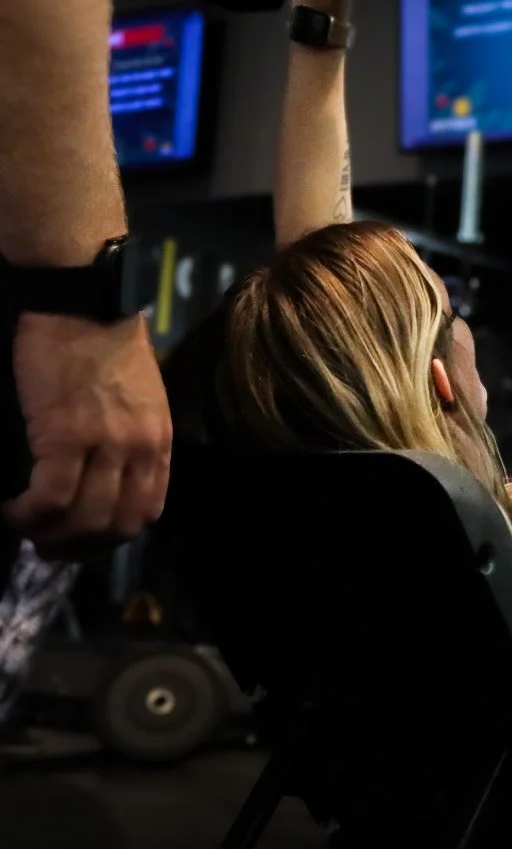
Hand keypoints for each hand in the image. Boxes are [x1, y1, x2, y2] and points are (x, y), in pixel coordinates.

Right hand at [3, 313, 170, 557]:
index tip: (80, 538)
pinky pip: (51, 498)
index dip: (110, 536)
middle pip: (118, 526)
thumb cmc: (102, 342)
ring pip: (84, 520)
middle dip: (80, 548)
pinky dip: (29, 515)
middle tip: (46, 544)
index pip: (147, 511)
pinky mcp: (66, 433)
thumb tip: (106, 478)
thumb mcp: (138, 397)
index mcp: (160, 441)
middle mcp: (141, 448)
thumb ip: (130, 438)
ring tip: (23, 525)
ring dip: (49, 536)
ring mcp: (107, 443)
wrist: (83, 301)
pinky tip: (11, 508)